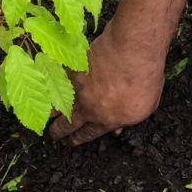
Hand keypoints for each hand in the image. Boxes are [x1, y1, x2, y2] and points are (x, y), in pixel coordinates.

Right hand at [48, 19, 164, 145]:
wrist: (132, 49)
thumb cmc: (146, 77)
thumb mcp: (145, 107)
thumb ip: (128, 120)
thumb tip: (116, 130)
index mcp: (106, 120)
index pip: (86, 135)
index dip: (76, 140)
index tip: (69, 143)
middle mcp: (87, 108)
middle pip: (67, 125)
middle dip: (58, 132)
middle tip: (53, 135)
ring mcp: (78, 89)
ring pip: (56, 105)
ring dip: (49, 112)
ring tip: (45, 116)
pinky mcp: (73, 70)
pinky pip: (57, 82)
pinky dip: (50, 86)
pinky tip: (46, 88)